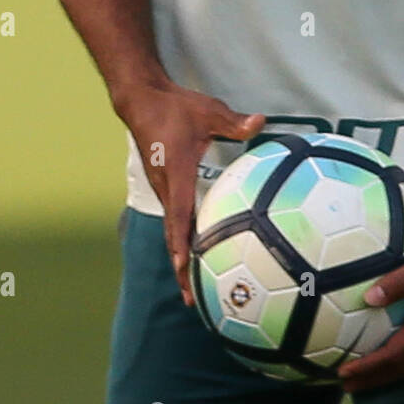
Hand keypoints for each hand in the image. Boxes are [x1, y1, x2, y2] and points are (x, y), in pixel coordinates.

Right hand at [127, 85, 264, 305]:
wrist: (142, 101)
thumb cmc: (175, 108)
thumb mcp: (208, 111)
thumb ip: (234, 121)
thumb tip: (261, 122)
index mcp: (176, 174)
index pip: (178, 215)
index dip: (182, 244)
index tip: (185, 269)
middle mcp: (166, 187)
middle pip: (172, 236)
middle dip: (181, 269)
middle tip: (193, 301)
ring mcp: (163, 188)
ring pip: (172, 231)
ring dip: (180, 259)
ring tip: (193, 289)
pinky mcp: (165, 186)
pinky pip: (174, 220)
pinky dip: (181, 242)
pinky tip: (196, 252)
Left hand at [337, 218, 403, 393]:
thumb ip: (399, 280)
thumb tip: (368, 298)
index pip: (395, 354)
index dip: (369, 367)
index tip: (344, 372)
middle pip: (403, 365)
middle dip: (374, 377)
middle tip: (346, 384)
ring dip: (387, 369)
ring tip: (364, 372)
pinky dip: (401, 354)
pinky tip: (391, 343)